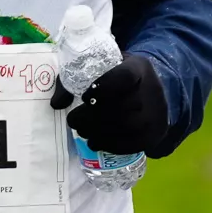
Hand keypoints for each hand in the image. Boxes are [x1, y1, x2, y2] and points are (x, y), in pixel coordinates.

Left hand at [57, 55, 171, 157]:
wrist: (155, 94)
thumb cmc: (122, 79)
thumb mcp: (106, 67)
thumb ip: (79, 77)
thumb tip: (56, 103)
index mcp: (139, 68)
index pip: (125, 77)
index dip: (104, 88)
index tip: (85, 97)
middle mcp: (152, 91)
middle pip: (122, 107)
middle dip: (91, 117)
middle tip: (73, 120)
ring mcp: (155, 115)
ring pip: (125, 126)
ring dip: (98, 132)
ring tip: (82, 132)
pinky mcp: (154, 133)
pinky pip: (132, 143)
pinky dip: (110, 145)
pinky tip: (95, 143)